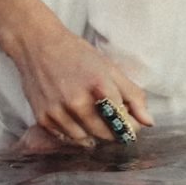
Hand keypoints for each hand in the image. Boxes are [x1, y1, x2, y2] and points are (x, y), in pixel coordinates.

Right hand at [6, 25, 153, 149]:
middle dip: (114, 131)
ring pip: (86, 140)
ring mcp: (59, 112)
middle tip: (110, 118)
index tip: (130, 121)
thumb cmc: (76, 54)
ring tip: (92, 117)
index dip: (130, 125)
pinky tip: (76, 119)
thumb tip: (149, 122)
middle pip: (106, 134)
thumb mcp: (109, 68)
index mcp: (99, 86)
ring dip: (94, 134)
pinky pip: (66, 138)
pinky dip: (75, 134)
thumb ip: (132, 95)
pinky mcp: (43, 118)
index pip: (124, 121)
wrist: (37, 44)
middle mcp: (78, 102)